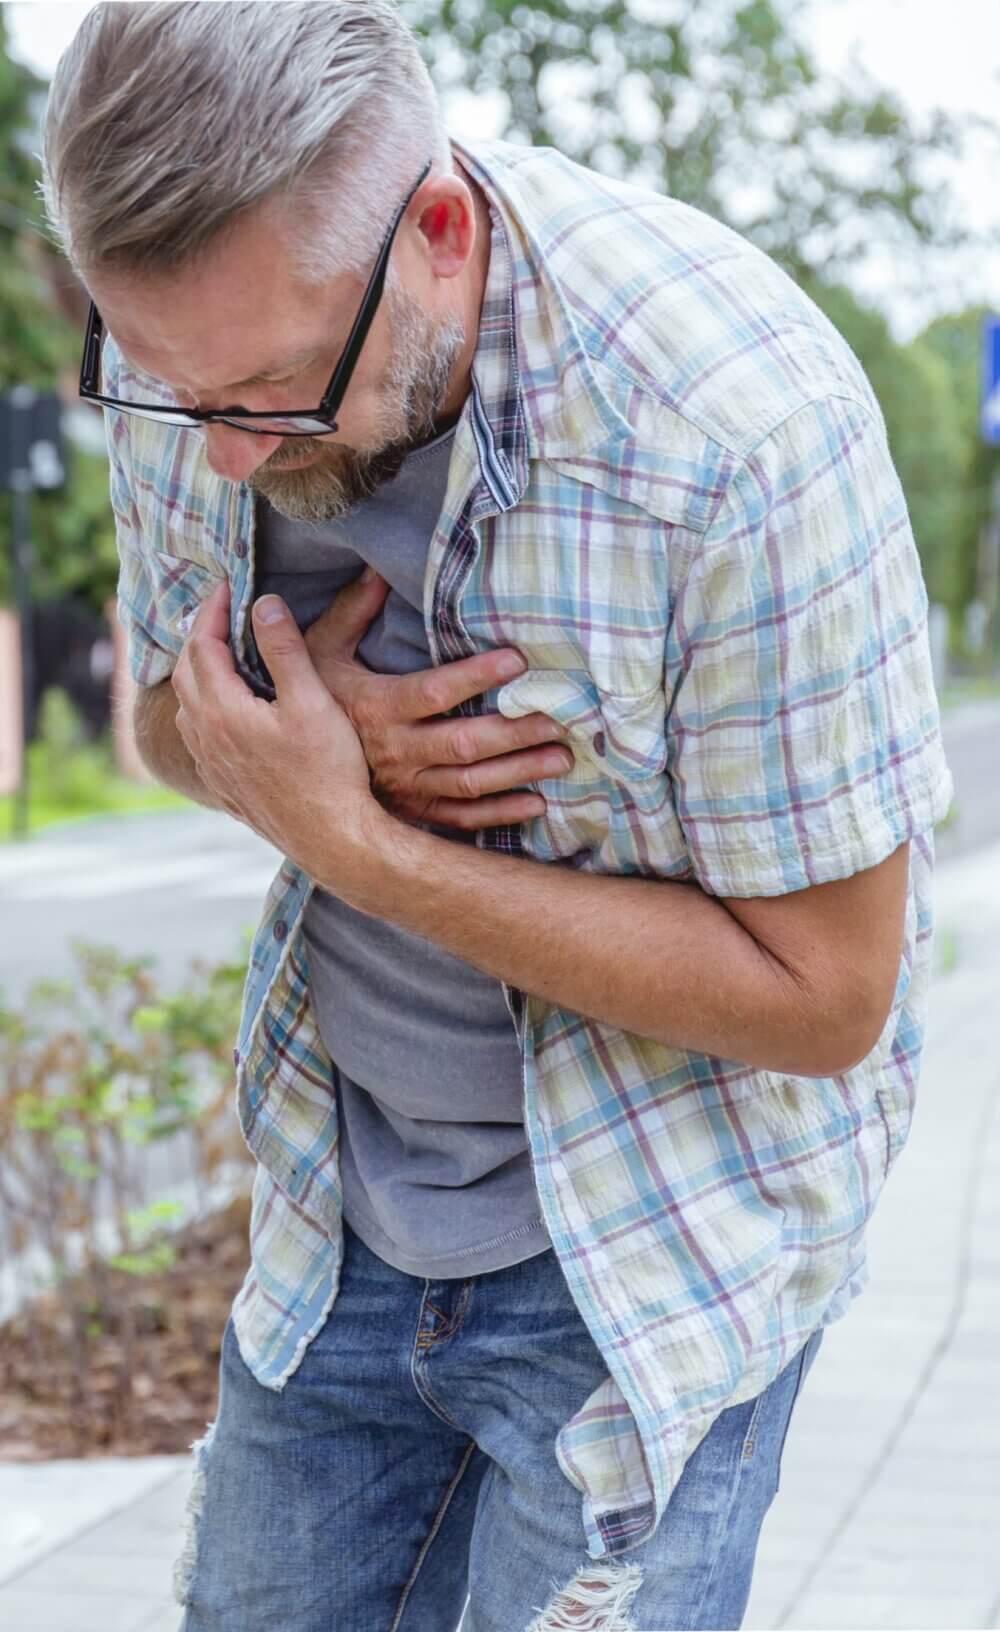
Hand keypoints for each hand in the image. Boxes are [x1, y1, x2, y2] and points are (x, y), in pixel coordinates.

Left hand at [171, 580, 376, 881]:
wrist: (331, 840)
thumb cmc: (327, 772)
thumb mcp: (311, 702)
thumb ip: (284, 650)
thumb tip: (264, 603)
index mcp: (222, 710)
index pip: (203, 644)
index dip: (214, 610)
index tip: (229, 585)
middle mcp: (205, 737)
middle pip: (186, 672)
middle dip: (201, 635)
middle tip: (222, 612)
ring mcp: (211, 764)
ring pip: (187, 706)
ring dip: (198, 672)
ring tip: (220, 653)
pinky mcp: (223, 785)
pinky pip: (196, 735)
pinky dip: (202, 707)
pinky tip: (223, 710)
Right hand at [302, 568, 574, 828]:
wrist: (283, 767)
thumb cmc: (307, 701)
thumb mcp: (318, 652)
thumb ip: (351, 612)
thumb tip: (377, 568)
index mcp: (376, 707)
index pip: (434, 692)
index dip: (476, 677)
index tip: (517, 660)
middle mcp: (394, 751)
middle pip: (464, 743)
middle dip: (516, 732)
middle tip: (560, 718)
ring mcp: (405, 787)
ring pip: (470, 783)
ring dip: (519, 772)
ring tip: (562, 757)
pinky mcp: (411, 812)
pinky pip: (460, 819)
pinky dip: (500, 815)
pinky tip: (536, 803)